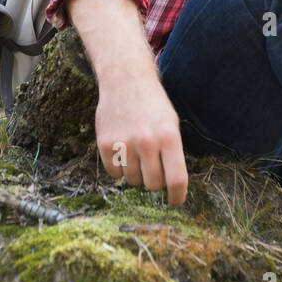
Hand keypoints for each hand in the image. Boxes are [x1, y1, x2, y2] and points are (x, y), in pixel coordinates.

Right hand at [95, 73, 188, 206]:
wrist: (125, 80)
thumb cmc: (152, 105)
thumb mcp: (171, 124)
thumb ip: (172, 153)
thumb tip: (171, 186)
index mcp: (169, 137)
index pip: (176, 179)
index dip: (177, 196)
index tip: (174, 202)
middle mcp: (147, 142)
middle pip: (153, 184)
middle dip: (154, 181)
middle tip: (153, 167)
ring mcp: (124, 143)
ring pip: (132, 181)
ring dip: (136, 173)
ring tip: (136, 153)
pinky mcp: (105, 144)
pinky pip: (114, 173)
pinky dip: (119, 168)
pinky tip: (122, 149)